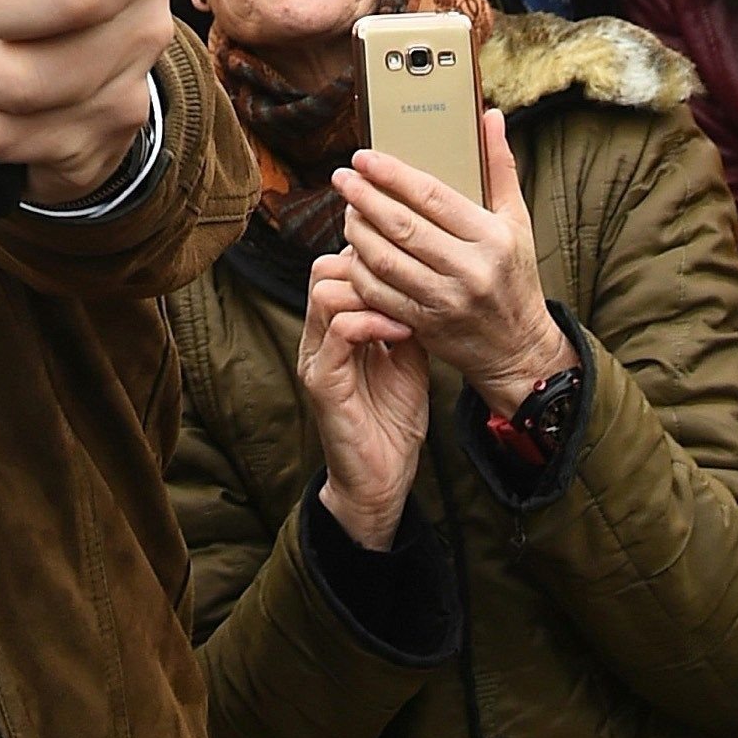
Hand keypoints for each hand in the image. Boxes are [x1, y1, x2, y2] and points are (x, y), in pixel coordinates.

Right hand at [296, 248, 429, 550]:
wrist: (382, 480)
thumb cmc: (392, 422)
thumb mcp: (407, 359)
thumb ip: (405, 321)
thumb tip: (421, 284)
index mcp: (334, 329)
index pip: (337, 266)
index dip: (372, 258)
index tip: (410, 268)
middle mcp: (317, 338)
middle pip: (324, 268)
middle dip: (368, 267)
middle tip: (406, 285)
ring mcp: (316, 358)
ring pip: (326, 292)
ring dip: (371, 292)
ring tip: (405, 308)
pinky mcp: (322, 382)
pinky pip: (339, 330)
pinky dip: (372, 322)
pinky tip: (401, 332)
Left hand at [342, 109, 570, 415]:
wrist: (518, 348)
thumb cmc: (514, 275)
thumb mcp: (517, 220)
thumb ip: (500, 167)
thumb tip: (491, 116)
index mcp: (491, 237)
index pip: (432, 196)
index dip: (392, 174)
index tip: (364, 157)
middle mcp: (469, 269)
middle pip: (402, 226)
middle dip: (364, 197)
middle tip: (343, 178)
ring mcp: (445, 300)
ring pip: (385, 259)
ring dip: (357, 231)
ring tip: (348, 210)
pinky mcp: (426, 324)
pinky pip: (380, 293)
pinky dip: (360, 269)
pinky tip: (353, 251)